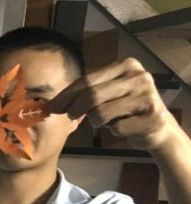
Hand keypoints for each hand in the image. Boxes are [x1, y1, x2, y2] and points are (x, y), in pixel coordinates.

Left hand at [48, 57, 178, 149]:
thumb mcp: (109, 92)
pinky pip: (116, 128)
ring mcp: (147, 96)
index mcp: (126, 65)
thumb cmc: (126, 108)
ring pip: (101, 114)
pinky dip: (114, 131)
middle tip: (70, 116)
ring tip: (107, 120)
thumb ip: (87, 91)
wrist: (158, 125)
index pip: (87, 79)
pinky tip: (125, 126)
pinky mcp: (152, 117)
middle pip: (91, 96)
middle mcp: (139, 77)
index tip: (52, 106)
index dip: (66, 95)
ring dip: (96, 122)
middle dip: (74, 109)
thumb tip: (52, 104)